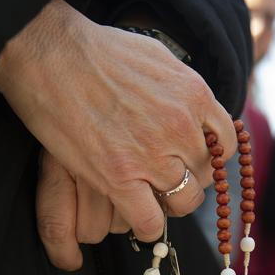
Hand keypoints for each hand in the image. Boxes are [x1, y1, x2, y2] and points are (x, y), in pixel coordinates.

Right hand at [0, 0, 235, 251]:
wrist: (51, 54)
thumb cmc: (95, 50)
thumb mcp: (157, 56)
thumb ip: (180, 86)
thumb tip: (191, 104)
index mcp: (194, 95)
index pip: (224, 144)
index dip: (206, 158)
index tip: (189, 161)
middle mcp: (180, 127)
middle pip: (204, 176)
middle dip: (188, 181)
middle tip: (165, 181)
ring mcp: (152, 155)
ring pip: (184, 201)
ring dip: (169, 205)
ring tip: (151, 200)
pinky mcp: (119, 178)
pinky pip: (150, 220)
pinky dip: (147, 225)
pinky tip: (137, 217)